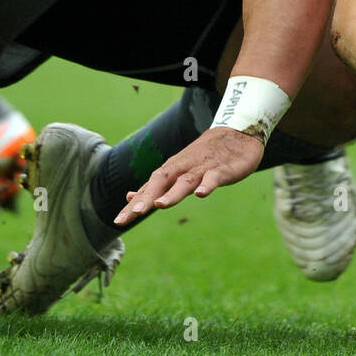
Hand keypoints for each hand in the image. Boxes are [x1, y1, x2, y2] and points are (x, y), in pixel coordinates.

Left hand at [113, 127, 264, 223]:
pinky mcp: (221, 169)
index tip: (119, 220)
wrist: (236, 135)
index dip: (135, 203)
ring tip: (160, 205)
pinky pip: (213, 177)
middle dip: (147, 197)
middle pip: (162, 181)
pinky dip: (206, 185)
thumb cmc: (204, 156)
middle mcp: (183, 167)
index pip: (149, 187)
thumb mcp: (178, 171)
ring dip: (172, 193)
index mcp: (172, 170)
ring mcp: (202, 168)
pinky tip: (201, 194)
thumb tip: (131, 197)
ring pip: (185, 181)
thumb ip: (156, 186)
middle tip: (134, 213)